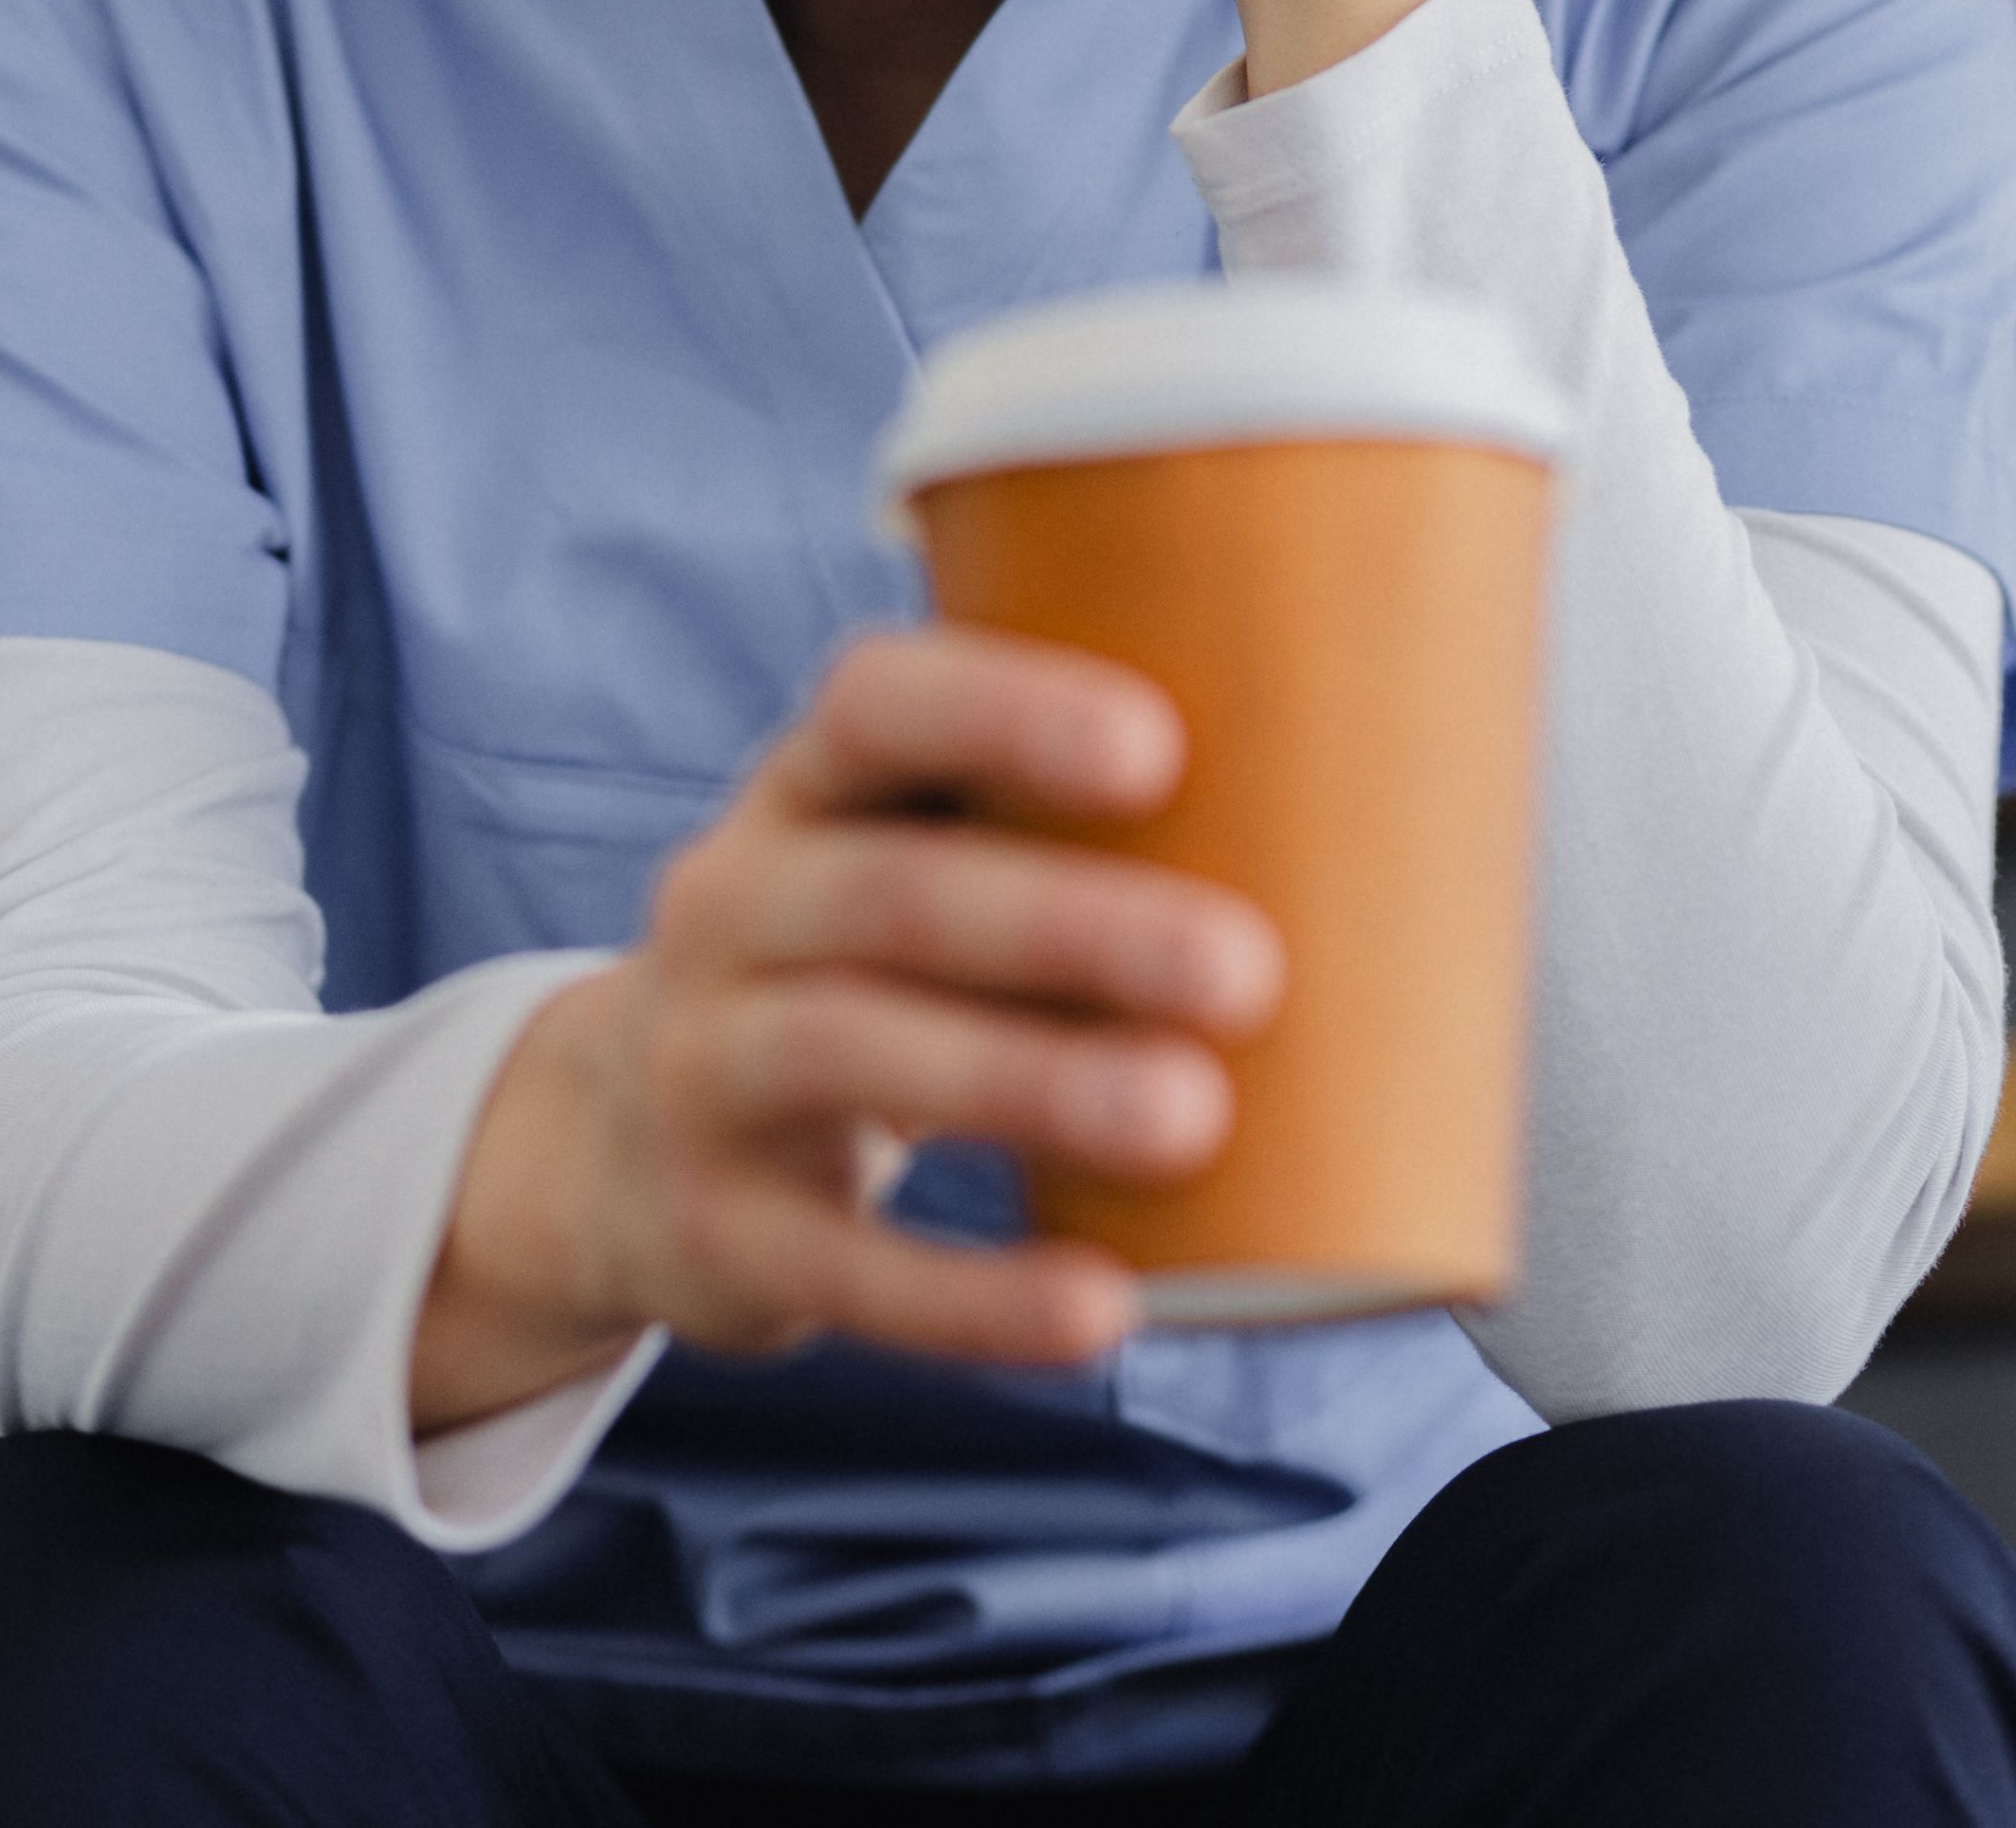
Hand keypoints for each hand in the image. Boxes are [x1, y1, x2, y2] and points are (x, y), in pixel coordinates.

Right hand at [422, 628, 1282, 1421]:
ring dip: (1033, 1085)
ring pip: (855, 1056)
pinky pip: (845, 1271)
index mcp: (804, 793)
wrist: (621, 1145)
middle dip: (1069, 925)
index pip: (873, 706)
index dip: (1005, 709)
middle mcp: (730, 911)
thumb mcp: (911, 869)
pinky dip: (975, 1297)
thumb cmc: (867, 973)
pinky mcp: (719, 1234)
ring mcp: (705, 1073)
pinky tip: (1100, 1308)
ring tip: (1194, 1115)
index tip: (1160, 746)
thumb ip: (1072, 836)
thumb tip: (1394, 817)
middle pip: (889, 895)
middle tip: (1249, 967)